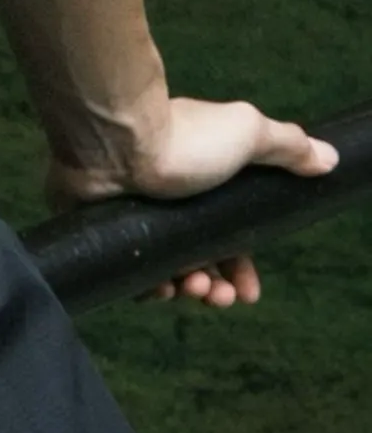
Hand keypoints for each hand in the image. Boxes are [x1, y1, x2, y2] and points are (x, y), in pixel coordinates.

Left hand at [47, 95, 337, 307]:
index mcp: (202, 181)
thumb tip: (328, 158)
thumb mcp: (247, 135)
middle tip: (220, 297)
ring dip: (188, 288)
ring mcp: (134, 216)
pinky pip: (130, 273)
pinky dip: (148, 287)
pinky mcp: (104, 231)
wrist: (117, 141)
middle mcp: (169, 199)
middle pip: (197, 259)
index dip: (240, 268)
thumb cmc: (184, 138)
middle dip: (217, 285)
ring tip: (194, 289)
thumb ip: (287, 146)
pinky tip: (160, 289)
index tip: (250, 293)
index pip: (226, 237)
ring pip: (167, 269)